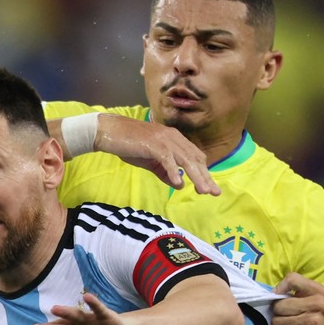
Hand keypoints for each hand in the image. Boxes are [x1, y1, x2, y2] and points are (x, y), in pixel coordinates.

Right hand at [95, 114, 220, 195]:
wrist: (109, 132)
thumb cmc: (129, 144)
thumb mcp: (150, 161)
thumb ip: (165, 172)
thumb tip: (179, 184)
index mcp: (174, 139)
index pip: (195, 156)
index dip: (204, 172)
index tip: (210, 187)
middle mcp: (173, 137)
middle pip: (195, 159)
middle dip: (205, 176)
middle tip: (214, 192)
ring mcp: (164, 140)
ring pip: (186, 160)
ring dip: (196, 176)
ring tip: (203, 191)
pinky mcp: (154, 144)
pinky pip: (168, 160)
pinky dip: (174, 172)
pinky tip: (179, 184)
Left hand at [271, 272, 323, 324]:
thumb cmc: (320, 316)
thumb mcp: (314, 298)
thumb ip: (295, 291)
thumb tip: (272, 294)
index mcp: (318, 291)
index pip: (292, 279)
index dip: (279, 288)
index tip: (278, 297)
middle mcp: (317, 304)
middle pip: (279, 305)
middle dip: (278, 312)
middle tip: (287, 316)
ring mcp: (313, 322)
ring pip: (278, 322)